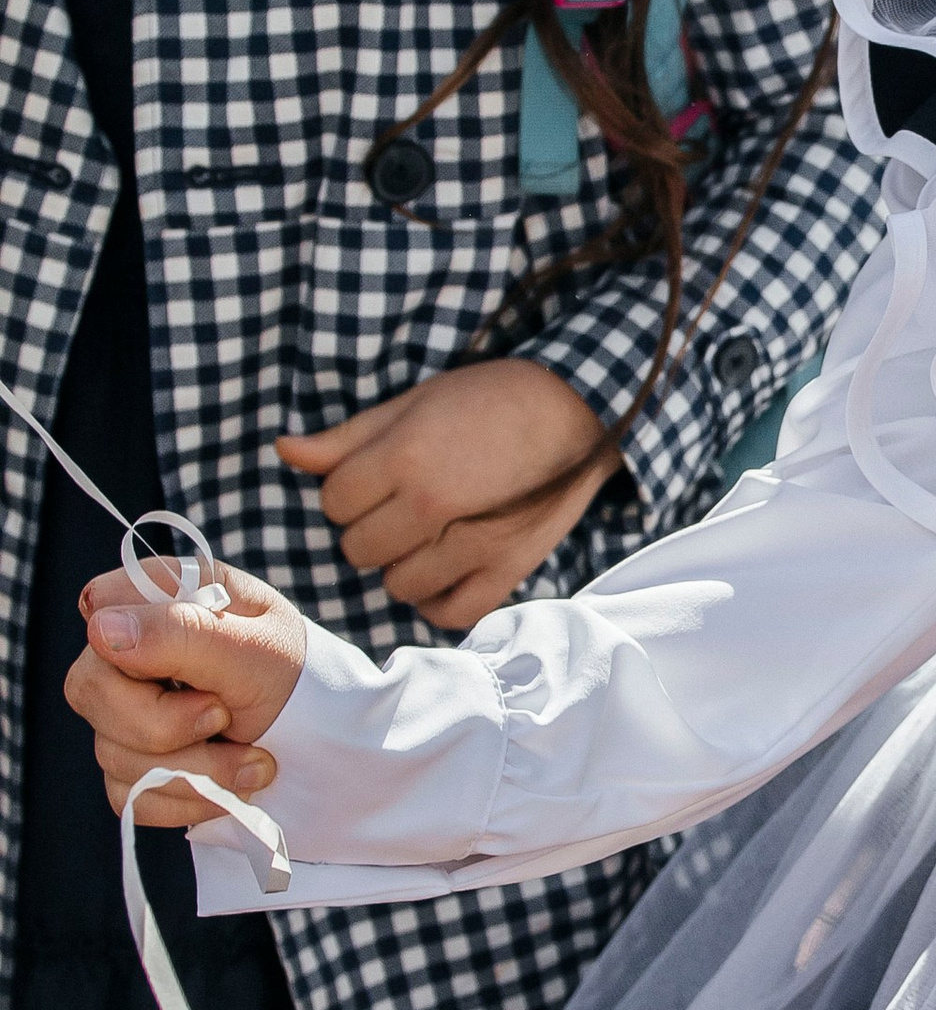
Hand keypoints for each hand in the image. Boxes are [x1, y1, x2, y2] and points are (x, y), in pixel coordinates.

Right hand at [68, 563, 308, 823]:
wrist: (326, 742)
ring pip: (112, 754)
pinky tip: (231, 784)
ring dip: (195, 770)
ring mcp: (126, 711)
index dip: (135, 648)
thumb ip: (180, 633)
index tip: (195, 673)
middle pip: (89, 691)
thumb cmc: (296, 677)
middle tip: (226, 718)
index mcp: (163, 598)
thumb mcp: (255, 649)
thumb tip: (99, 629)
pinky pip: (131, 795)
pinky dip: (189, 799)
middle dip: (165, 724)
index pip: (99, 610)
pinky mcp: (134, 765)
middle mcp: (132, 652)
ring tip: (253, 759)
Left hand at [277, 360, 619, 628]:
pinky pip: (450, 612)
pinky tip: (442, 571)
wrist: (577, 410)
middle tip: (402, 504)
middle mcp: (432, 507)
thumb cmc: (491, 398)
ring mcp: (472, 545)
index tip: (376, 477)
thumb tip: (285, 450)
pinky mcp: (507, 570)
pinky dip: (438, 598)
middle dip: (371, 527)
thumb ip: (348, 437)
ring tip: (425, 535)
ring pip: (397, 585)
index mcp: (404, 459)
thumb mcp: (415, 402)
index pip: (334, 503)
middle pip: (358, 549)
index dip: (349, 490)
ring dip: (402, 564)